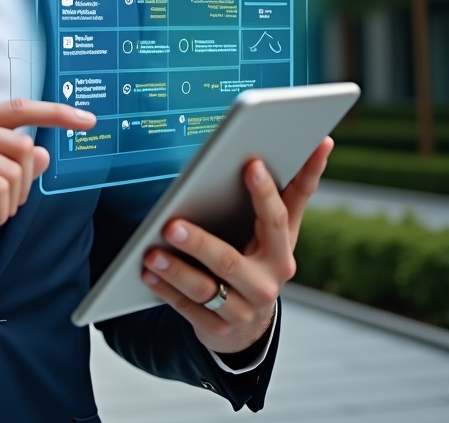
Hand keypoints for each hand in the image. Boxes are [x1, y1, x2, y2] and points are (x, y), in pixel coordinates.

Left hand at [141, 137, 334, 354]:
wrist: (250, 324)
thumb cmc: (262, 256)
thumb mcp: (281, 230)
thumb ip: (297, 188)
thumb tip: (322, 140)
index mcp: (282, 252)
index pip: (276, 220)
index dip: (265, 193)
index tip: (251, 164)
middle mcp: (266, 284)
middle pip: (229, 261)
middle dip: (200, 244)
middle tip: (171, 224)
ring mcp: (241, 310)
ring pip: (204, 289)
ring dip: (175, 270)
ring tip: (150, 252)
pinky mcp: (217, 329)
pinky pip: (187, 309)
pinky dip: (165, 290)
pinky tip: (147, 274)